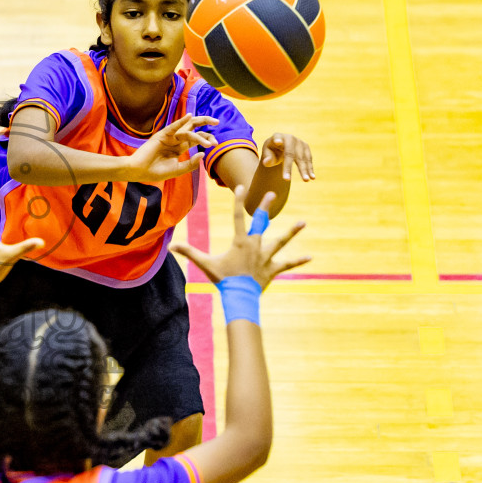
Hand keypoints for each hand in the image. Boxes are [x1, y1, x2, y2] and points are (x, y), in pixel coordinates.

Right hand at [124, 114, 218, 181]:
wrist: (140, 172)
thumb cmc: (156, 171)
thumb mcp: (178, 169)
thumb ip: (191, 163)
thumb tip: (203, 154)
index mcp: (180, 147)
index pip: (196, 138)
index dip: (206, 139)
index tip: (215, 143)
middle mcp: (176, 139)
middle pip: (193, 128)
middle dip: (205, 123)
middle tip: (217, 122)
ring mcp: (169, 137)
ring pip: (187, 129)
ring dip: (199, 131)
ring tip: (209, 134)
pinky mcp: (162, 135)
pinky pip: (173, 127)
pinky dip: (181, 121)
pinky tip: (189, 116)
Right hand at [172, 186, 309, 289]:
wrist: (240, 296)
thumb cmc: (223, 279)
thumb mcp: (206, 264)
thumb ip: (190, 253)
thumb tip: (172, 246)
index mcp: (240, 241)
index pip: (238, 217)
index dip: (238, 200)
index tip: (241, 186)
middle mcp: (255, 245)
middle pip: (261, 222)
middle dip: (265, 207)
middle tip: (271, 193)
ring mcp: (266, 256)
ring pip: (281, 241)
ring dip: (292, 232)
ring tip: (303, 222)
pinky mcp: (273, 268)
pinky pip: (287, 263)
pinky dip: (297, 260)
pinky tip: (309, 256)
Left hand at [259, 132, 312, 180]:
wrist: (282, 147)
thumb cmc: (272, 151)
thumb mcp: (267, 153)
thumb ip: (267, 158)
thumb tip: (266, 163)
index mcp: (277, 136)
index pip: (277, 138)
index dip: (277, 139)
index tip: (277, 141)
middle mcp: (290, 138)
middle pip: (290, 153)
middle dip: (289, 167)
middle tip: (287, 180)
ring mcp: (299, 142)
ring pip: (301, 157)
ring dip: (304, 170)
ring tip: (305, 180)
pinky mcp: (306, 147)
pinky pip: (308, 159)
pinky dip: (310, 168)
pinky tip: (312, 177)